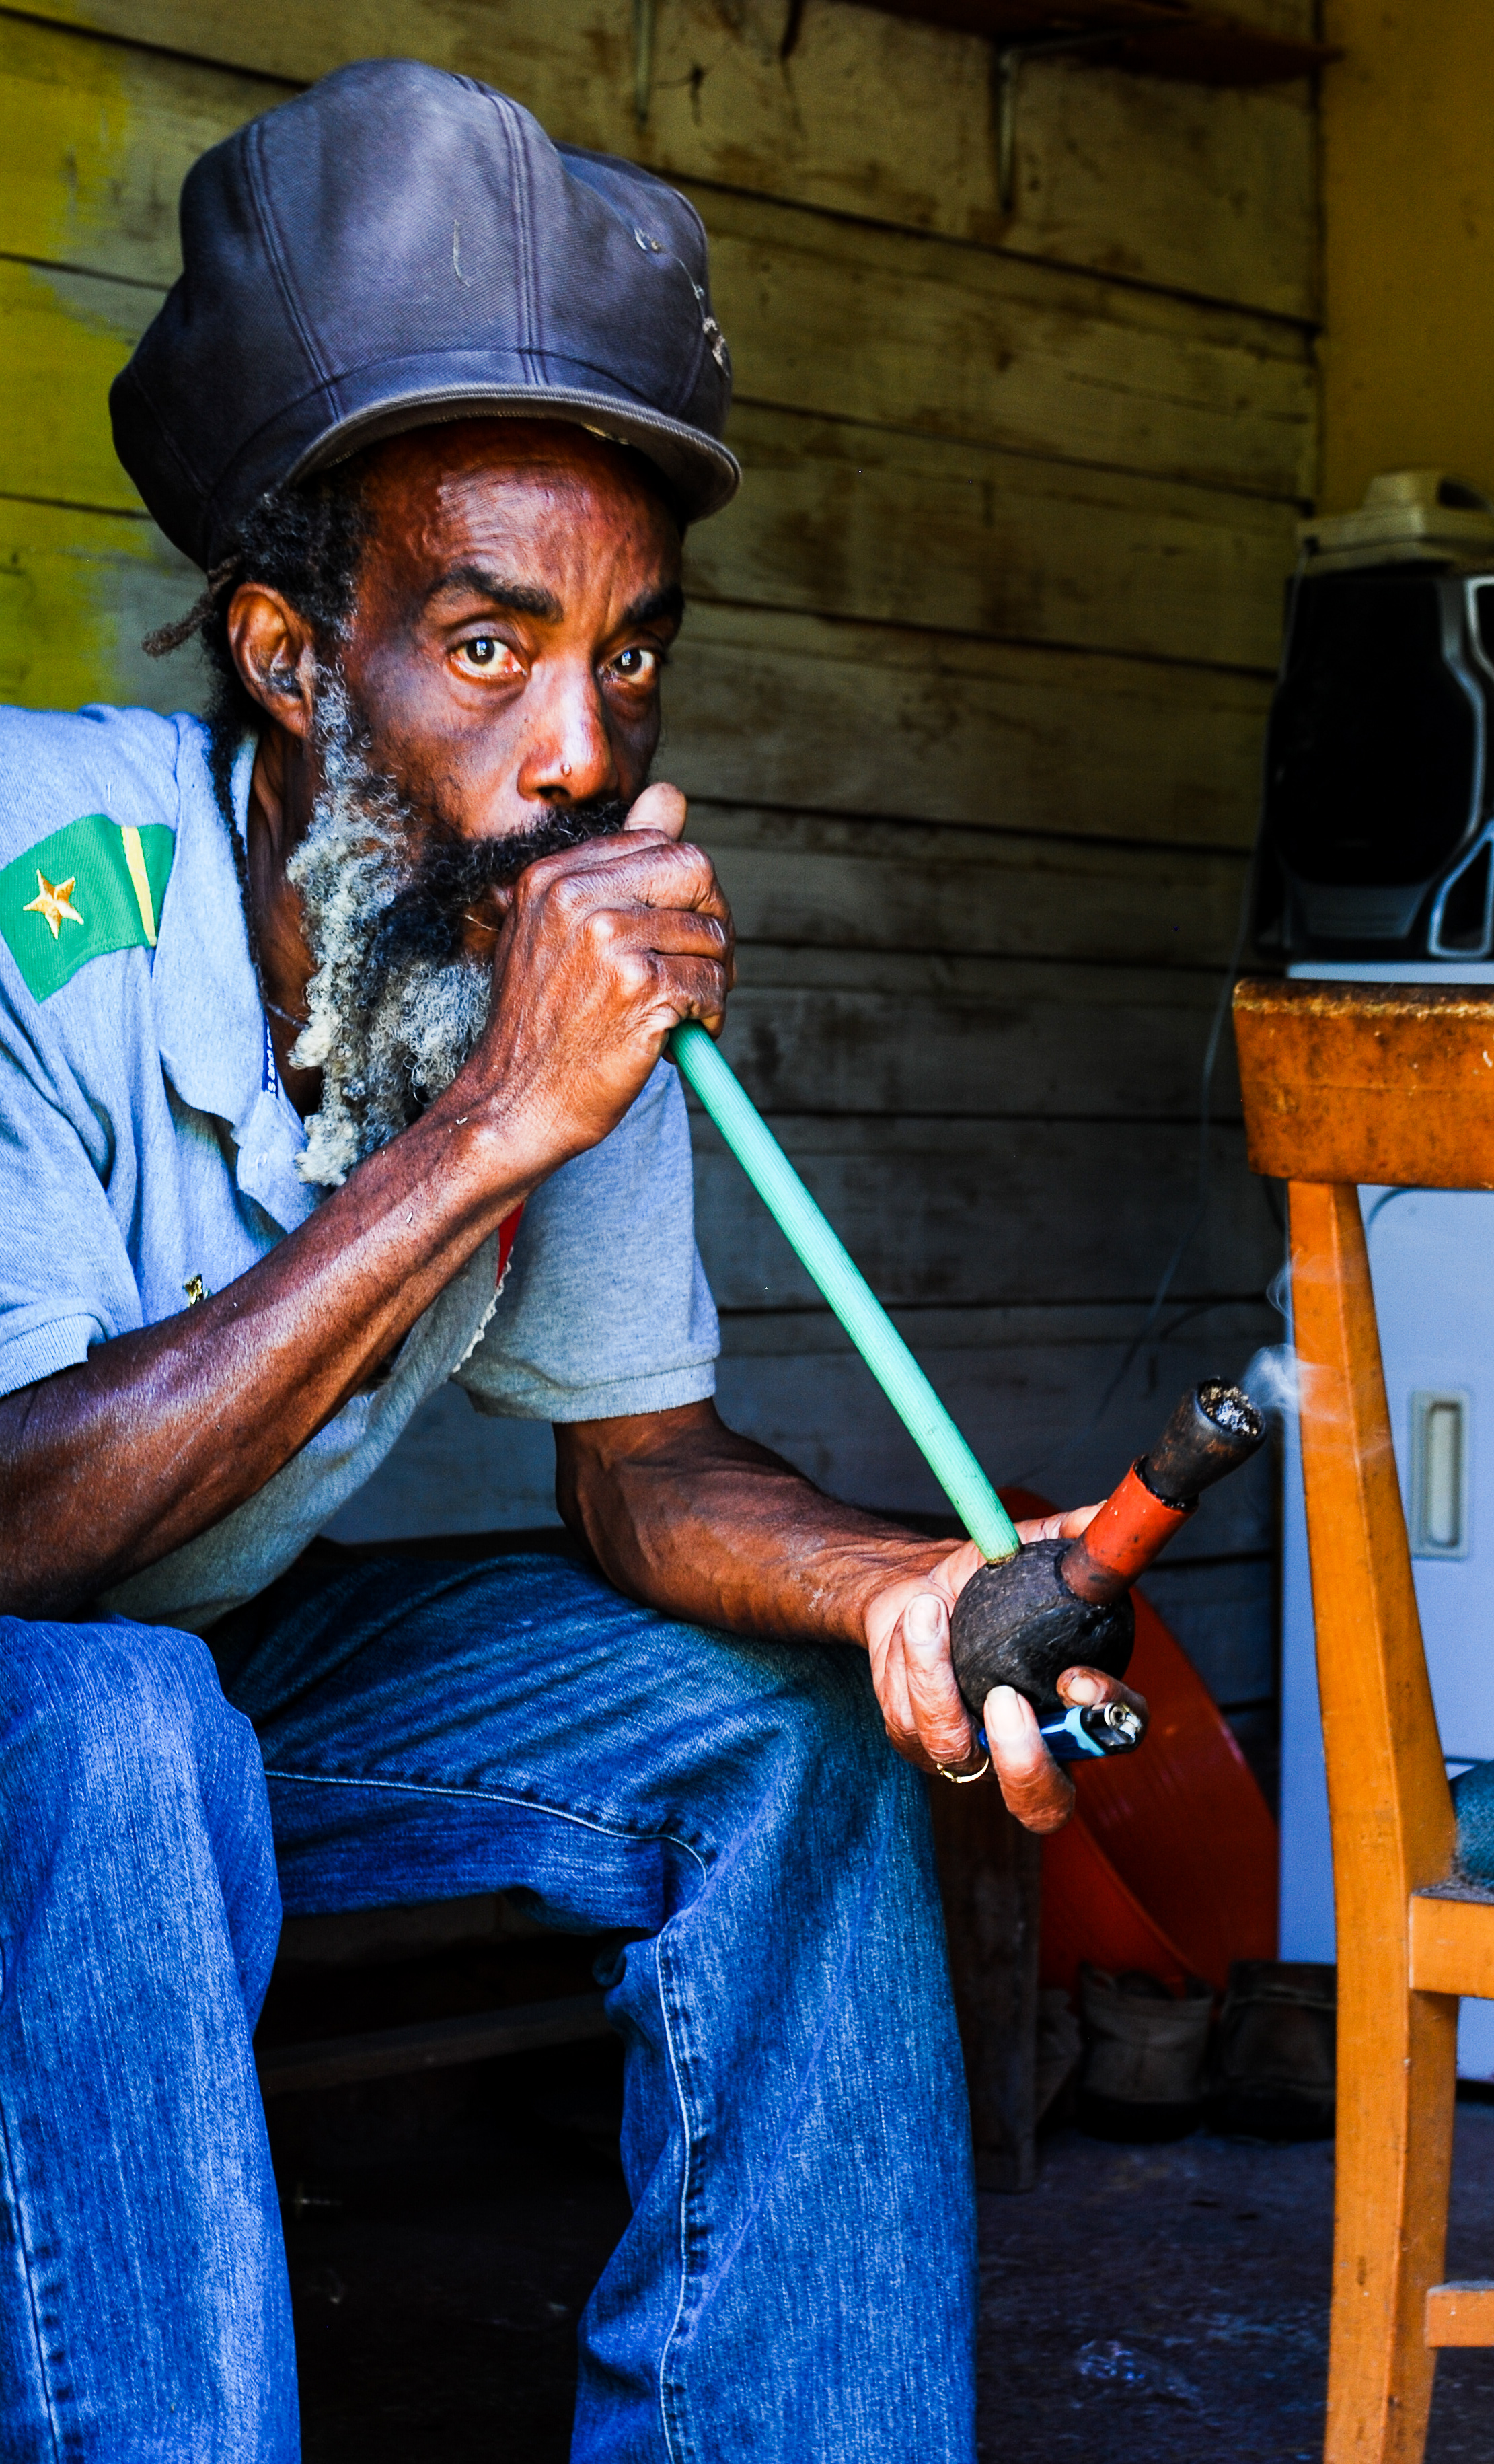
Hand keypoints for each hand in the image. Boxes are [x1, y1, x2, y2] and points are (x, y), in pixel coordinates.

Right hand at [440, 781, 732, 1173]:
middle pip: (697, 871)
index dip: (686, 893)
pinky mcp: (638, 989)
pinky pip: (712, 984)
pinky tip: (677, 1038)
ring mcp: (608, 941)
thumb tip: (673, 793)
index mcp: (555, 876)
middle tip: (699, 969)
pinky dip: (708, 1016)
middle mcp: (577, 898)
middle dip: (714, 922)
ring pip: (712, 936)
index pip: (661, 843)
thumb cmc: (542, 1025)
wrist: (511, 1105)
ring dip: (712, 981)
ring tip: (678, 1013)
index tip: (675, 936)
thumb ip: (617, 863)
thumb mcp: (559, 930)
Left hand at [862, 1506, 1148, 1832]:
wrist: (913, 1587)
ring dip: (935, 1675)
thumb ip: (1070, 1535)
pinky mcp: (918, 1742)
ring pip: (955, 1746)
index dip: (1105, 1719)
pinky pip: (910, 1719)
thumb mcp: (1028, 1548)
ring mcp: (973, 1751)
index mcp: (1075, 1707)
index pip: (1115, 1735)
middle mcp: (1030, 1746)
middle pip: (1043, 1805)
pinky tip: (913, 1618)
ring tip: (928, 1609)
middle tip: (1005, 1701)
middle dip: (1025, 1762)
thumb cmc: (982, 1583)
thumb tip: (1103, 1515)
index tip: (1076, 1680)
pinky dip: (910, 1660)